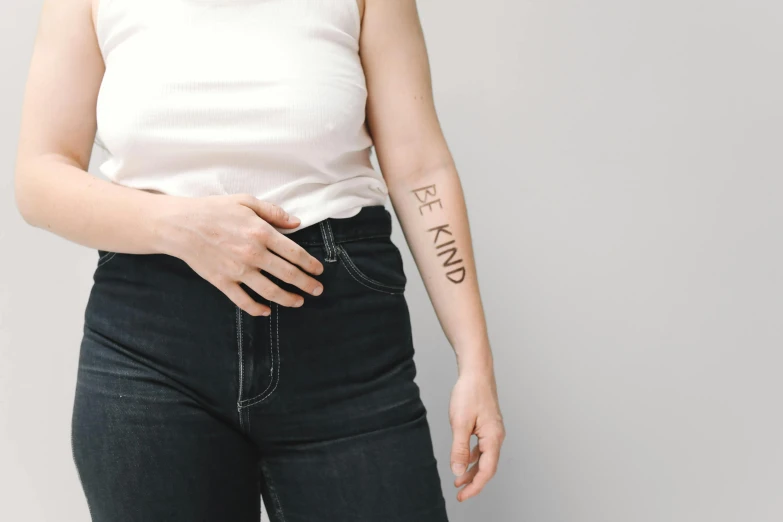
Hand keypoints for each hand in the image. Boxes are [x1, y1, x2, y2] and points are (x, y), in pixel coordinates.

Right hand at [158, 194, 324, 315]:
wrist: (179, 225)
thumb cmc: (213, 210)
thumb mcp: (246, 201)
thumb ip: (274, 213)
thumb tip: (297, 223)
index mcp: (261, 233)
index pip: (295, 253)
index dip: (310, 264)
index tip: (319, 271)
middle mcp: (253, 254)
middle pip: (288, 275)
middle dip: (307, 284)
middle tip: (318, 290)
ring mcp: (238, 270)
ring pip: (270, 291)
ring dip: (288, 299)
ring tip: (299, 302)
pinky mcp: (222, 282)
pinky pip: (243, 301)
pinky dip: (257, 309)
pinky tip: (266, 311)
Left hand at [449, 370, 504, 501]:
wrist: (476, 372)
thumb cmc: (470, 392)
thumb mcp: (460, 423)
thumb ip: (459, 449)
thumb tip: (459, 472)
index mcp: (493, 438)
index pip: (486, 471)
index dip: (475, 486)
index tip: (462, 496)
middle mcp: (497, 436)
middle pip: (488, 467)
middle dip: (474, 482)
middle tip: (460, 493)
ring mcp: (493, 431)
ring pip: (485, 458)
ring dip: (472, 470)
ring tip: (459, 480)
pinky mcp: (488, 426)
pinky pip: (482, 448)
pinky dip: (473, 457)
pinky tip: (464, 460)